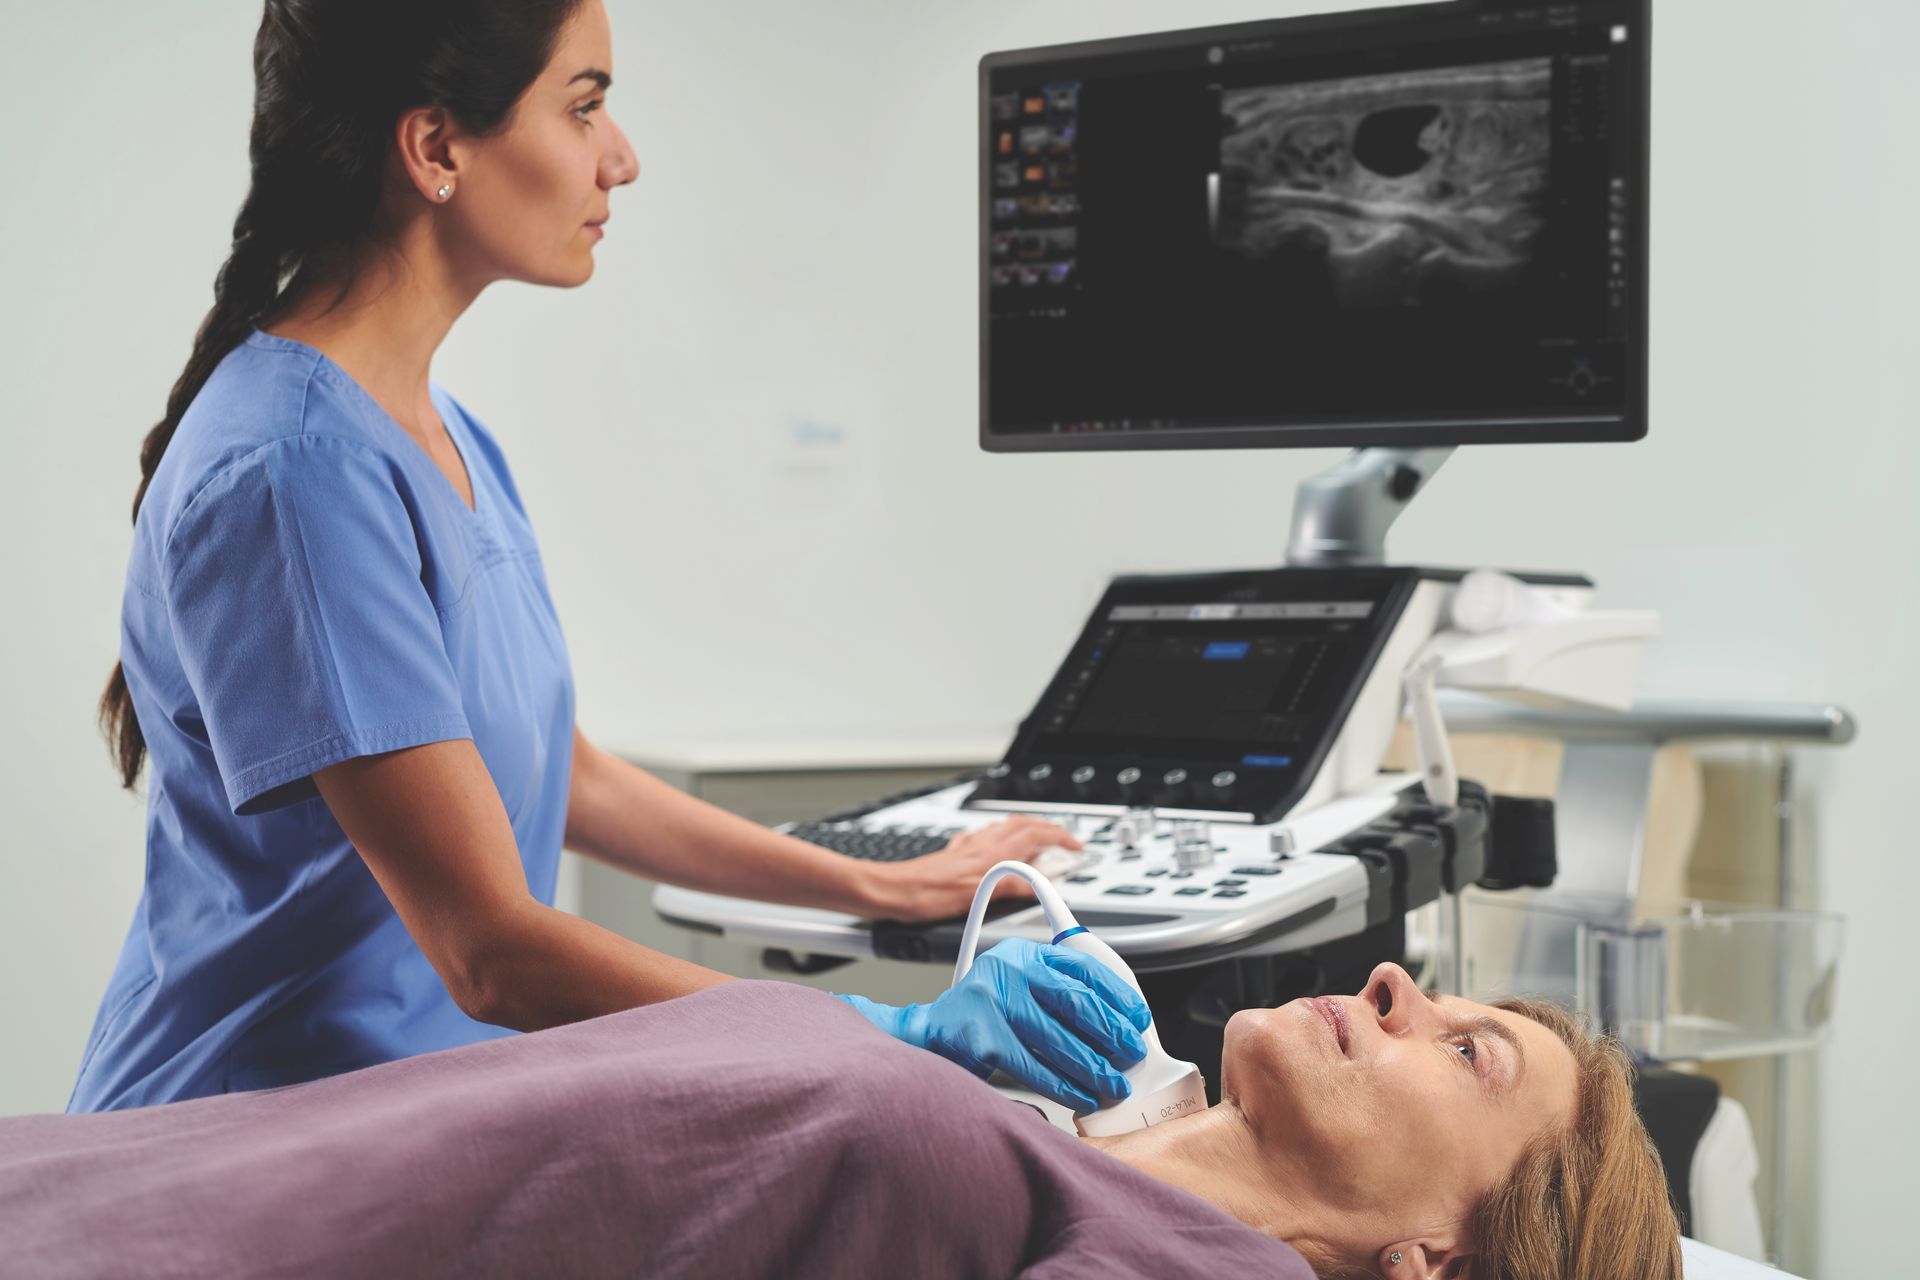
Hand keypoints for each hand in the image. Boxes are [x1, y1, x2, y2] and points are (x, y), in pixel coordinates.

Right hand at [833, 938, 1150, 1111]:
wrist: (923, 1037)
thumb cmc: (979, 1019)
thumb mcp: (1017, 989)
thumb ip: (1056, 996)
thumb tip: (1116, 1027)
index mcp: (1023, 953)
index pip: (1083, 967)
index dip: (1118, 995)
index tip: (1138, 1018)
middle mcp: (1008, 969)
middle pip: (1077, 1002)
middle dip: (1112, 1034)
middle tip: (1130, 1056)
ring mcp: (992, 1001)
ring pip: (1059, 1039)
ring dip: (1093, 1067)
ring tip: (1111, 1084)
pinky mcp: (981, 1037)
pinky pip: (1034, 1066)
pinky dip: (1064, 1085)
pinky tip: (1080, 1096)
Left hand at [861, 815, 1082, 921]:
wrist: (889, 891)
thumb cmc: (923, 896)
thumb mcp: (974, 898)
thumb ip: (1010, 888)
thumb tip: (1040, 884)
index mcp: (990, 855)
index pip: (1034, 834)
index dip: (1060, 837)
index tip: (1076, 847)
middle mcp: (980, 846)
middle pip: (1022, 824)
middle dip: (1048, 829)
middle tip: (1064, 841)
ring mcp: (966, 849)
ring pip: (1004, 828)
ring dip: (1026, 830)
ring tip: (1038, 842)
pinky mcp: (953, 856)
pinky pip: (982, 838)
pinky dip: (999, 838)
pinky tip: (994, 847)